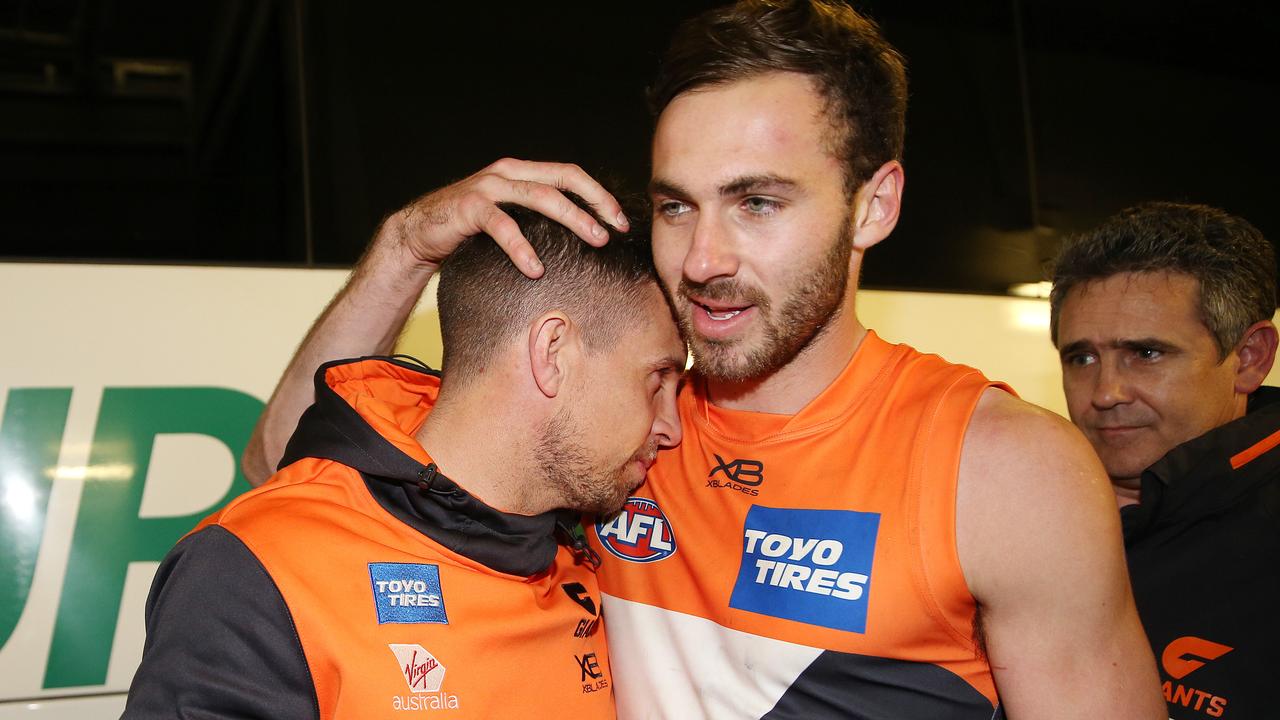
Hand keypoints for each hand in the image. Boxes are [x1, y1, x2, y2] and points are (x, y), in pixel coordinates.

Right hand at [380, 158, 629, 277]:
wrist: (419, 232)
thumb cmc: (470, 230)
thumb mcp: (509, 218)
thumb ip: (536, 218)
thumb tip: (580, 238)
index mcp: (521, 172)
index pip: (569, 175)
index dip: (598, 194)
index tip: (621, 221)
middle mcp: (507, 172)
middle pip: (561, 180)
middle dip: (594, 205)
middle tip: (615, 231)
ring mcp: (487, 187)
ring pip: (539, 197)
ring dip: (572, 219)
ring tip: (594, 242)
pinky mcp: (468, 207)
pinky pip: (501, 225)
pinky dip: (521, 247)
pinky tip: (536, 268)